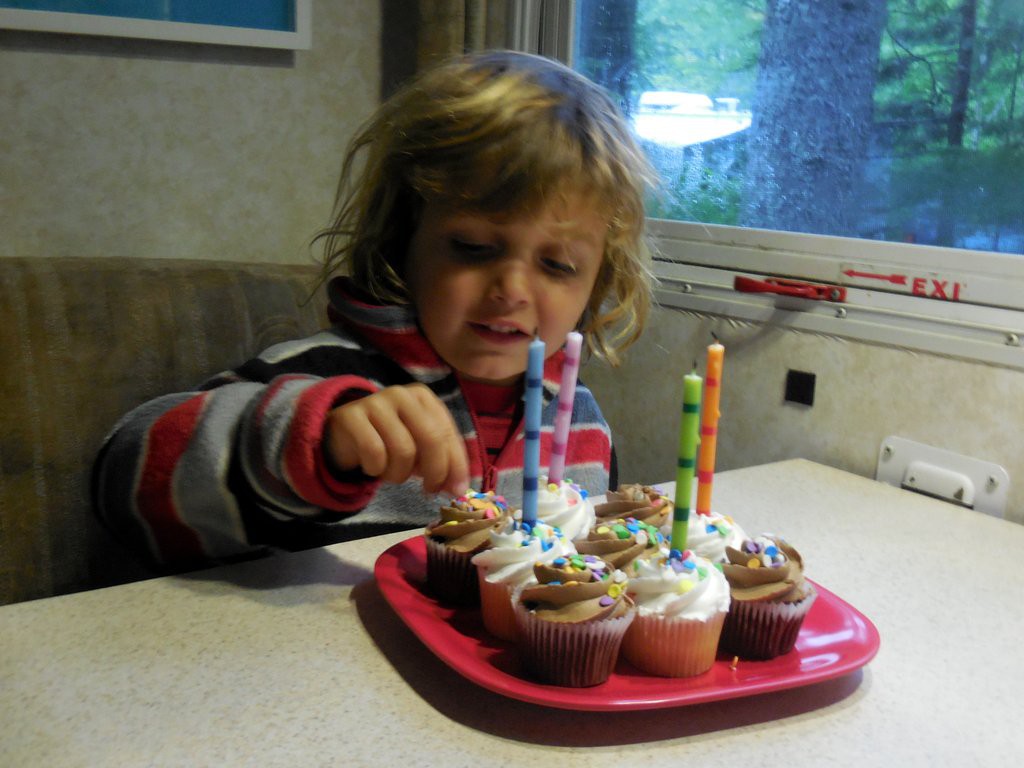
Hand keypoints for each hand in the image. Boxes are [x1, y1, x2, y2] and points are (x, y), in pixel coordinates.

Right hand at [324, 384, 468, 495]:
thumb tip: (458, 488)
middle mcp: (401, 394)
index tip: (457, 491)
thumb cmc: (388, 441)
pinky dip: (375, 468)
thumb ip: (441, 462)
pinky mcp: (351, 416)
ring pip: (403, 450)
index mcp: (423, 398)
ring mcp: (375, 402)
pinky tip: (372, 467)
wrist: (342, 436)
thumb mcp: (418, 449)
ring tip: (392, 474)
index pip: (447, 432)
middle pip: (431, 439)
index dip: (456, 464)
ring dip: (400, 474)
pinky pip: (374, 452)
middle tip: (430, 491)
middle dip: (435, 471)